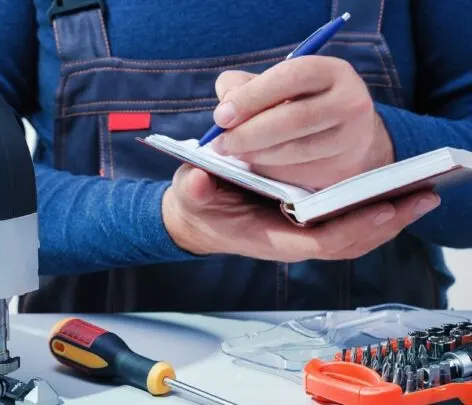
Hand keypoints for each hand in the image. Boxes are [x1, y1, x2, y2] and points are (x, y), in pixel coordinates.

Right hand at [162, 164, 439, 260]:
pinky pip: (349, 223)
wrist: (198, 218)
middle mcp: (294, 239)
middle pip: (351, 242)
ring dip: (389, 220)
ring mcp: (304, 233)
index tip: (385, 209)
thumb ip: (194, 189)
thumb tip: (196, 180)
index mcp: (271, 237)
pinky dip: (374, 212)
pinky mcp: (308, 222)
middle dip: (388, 224)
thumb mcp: (191, 194)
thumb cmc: (199, 206)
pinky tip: (395, 193)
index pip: (322, 241)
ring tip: (422, 196)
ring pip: (356, 236)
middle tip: (423, 199)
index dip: (355, 228)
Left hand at [211, 56, 393, 188]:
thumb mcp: (274, 85)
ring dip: (256, 154)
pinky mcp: (343, 167)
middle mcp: (350, 101)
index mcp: (330, 71)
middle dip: (248, 133)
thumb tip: (224, 107)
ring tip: (233, 152)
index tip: (221, 117)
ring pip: (295, 149)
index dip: (251, 97)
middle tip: (220, 143)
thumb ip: (242, 87)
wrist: (348, 137)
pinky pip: (299, 171)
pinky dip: (270, 169)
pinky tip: (256, 163)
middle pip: (293, 118)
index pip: (289, 77)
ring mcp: (351, 137)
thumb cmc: (297, 104)